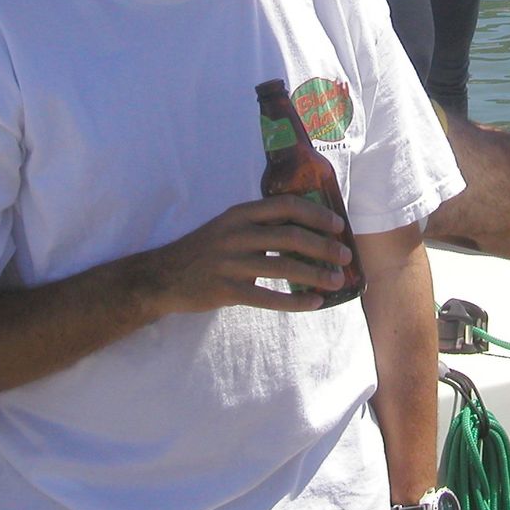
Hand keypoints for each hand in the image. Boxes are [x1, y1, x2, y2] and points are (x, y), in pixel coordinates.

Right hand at [144, 195, 353, 317]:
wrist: (164, 276)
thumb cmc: (206, 249)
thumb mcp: (230, 227)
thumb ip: (262, 225)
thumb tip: (308, 230)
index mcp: (240, 213)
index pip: (286, 206)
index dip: (316, 214)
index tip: (337, 225)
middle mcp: (236, 233)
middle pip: (291, 236)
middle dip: (324, 246)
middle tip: (345, 256)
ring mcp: (229, 262)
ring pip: (284, 267)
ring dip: (316, 275)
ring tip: (336, 281)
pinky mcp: (226, 290)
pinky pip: (268, 297)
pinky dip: (295, 301)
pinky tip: (314, 304)